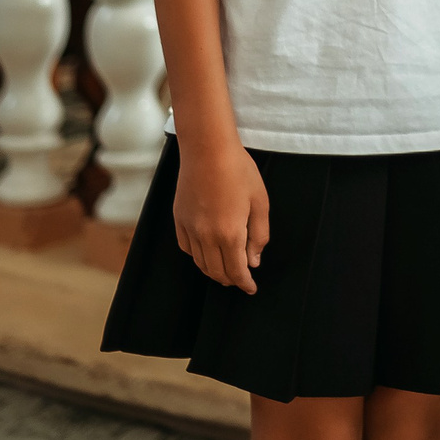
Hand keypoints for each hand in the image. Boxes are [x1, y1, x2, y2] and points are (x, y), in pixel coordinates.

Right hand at [175, 143, 269, 293]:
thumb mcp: (260, 202)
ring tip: (225, 270)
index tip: (251, 288)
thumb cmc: (239, 172)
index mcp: (230, 233)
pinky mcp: (179, 219)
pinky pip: (187, 248)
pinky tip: (206, 253)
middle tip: (240, 280)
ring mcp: (189, 228)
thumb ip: (259, 235)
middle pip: (216, 271)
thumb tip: (253, 260)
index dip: (244, 283)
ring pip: (200, 262)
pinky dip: (197, 256)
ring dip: (213, 271)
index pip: (236, 270)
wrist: (208, 150)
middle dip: (230, 279)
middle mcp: (206, 236)